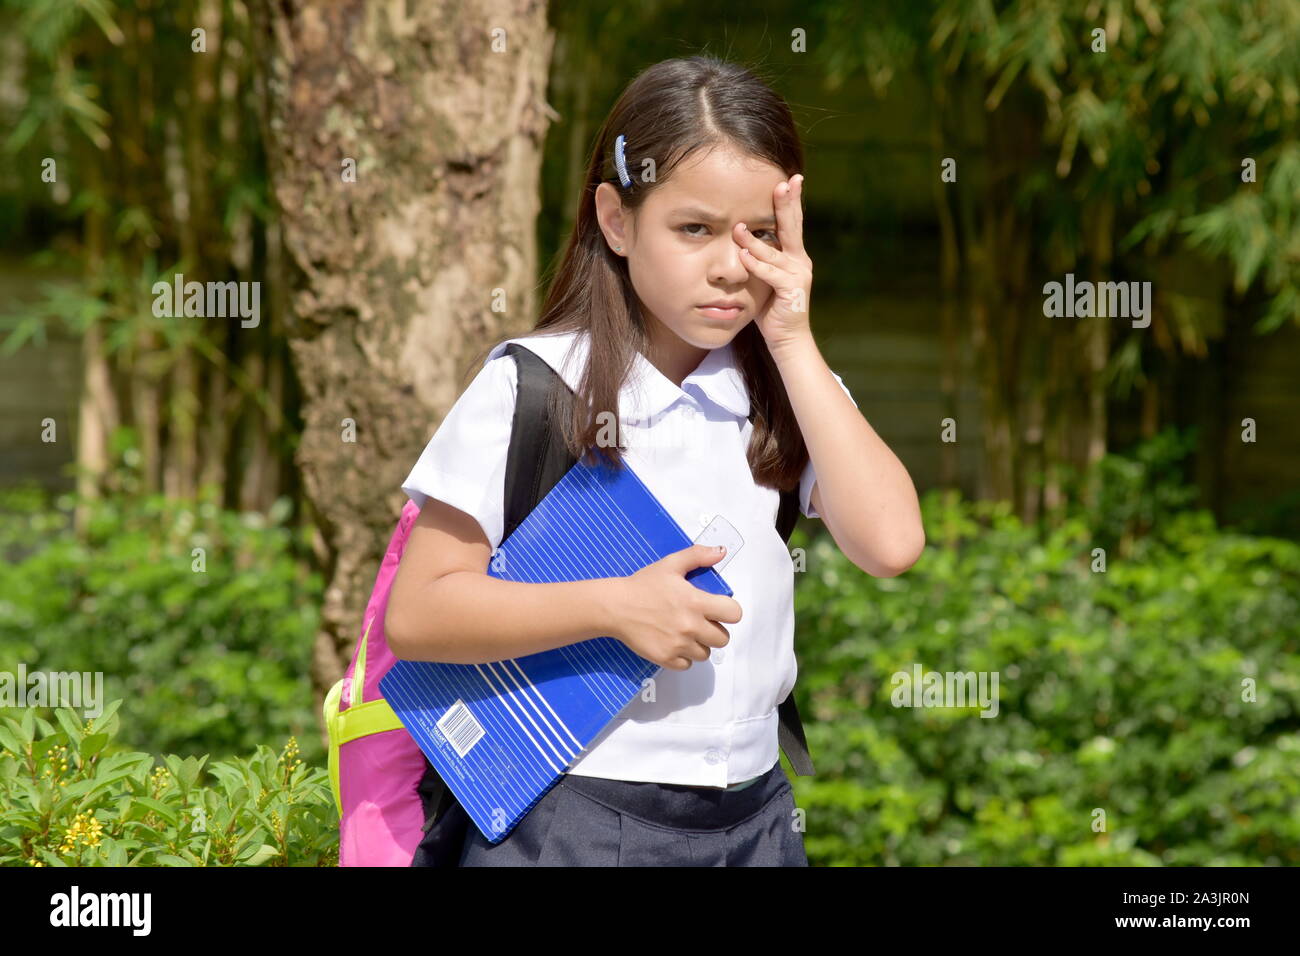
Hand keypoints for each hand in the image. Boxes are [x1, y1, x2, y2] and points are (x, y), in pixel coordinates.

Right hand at [610, 543, 741, 670]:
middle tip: (700, 622)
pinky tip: (673, 643)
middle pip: (723, 639)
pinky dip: (683, 657)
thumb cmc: (643, 585)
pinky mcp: (665, 658)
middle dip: (714, 630)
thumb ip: (698, 556)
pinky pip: (687, 665)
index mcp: (696, 602)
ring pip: (705, 654)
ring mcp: (678, 645)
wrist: (615, 606)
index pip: (733, 614)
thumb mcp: (671, 564)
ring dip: (699, 645)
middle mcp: (690, 626)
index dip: (729, 611)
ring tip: (684, 633)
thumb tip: (721, 552)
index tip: (718, 609)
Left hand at [733, 173, 812, 350]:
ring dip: (754, 240)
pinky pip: (770, 273)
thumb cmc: (771, 309)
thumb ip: (758, 259)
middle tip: (784, 184)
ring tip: (738, 228)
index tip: (791, 179)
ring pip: (773, 251)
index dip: (791, 201)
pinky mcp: (791, 290)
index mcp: (794, 256)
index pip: (791, 223)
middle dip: (787, 204)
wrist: (787, 339)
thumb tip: (740, 240)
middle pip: (792, 227)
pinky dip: (756, 265)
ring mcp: (798, 275)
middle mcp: (799, 261)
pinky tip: (743, 256)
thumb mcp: (763, 279)